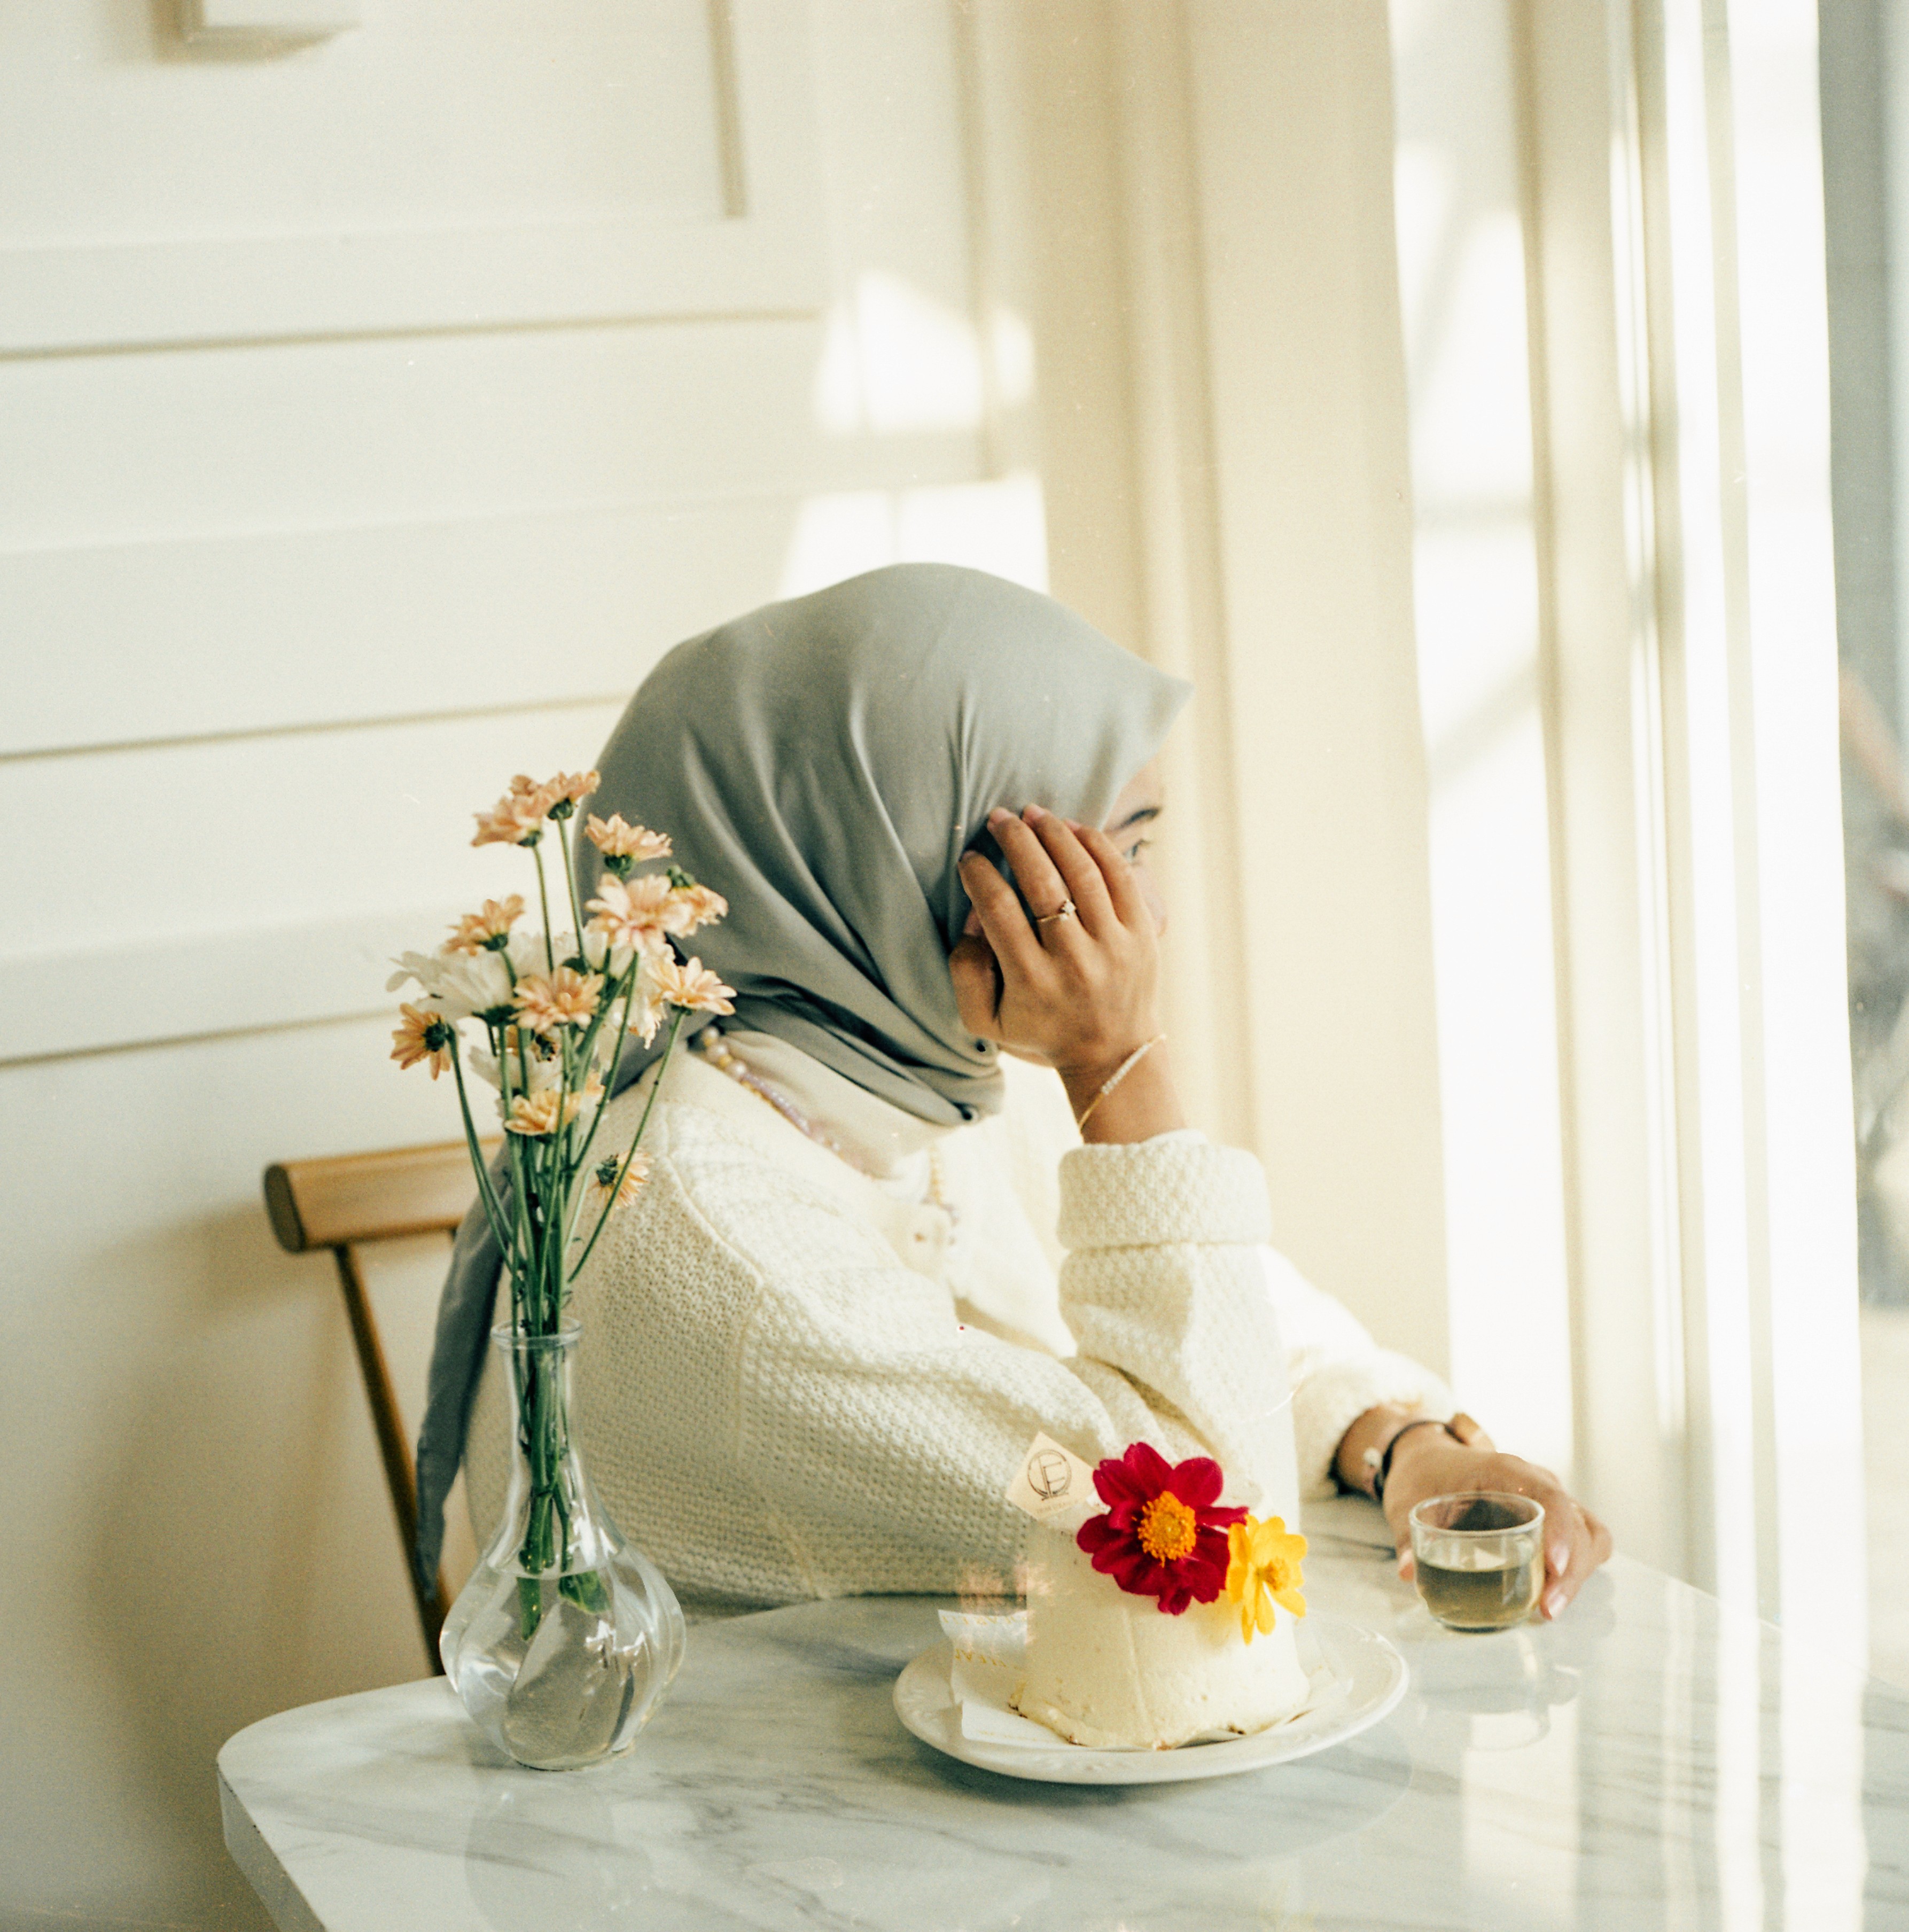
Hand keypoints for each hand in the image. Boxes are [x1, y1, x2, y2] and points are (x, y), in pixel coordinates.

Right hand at [951, 805, 1184, 1141]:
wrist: (1111, 1052)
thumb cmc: (1040, 1029)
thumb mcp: (986, 1020)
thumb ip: (965, 972)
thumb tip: (973, 920)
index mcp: (1031, 980)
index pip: (999, 908)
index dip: (979, 873)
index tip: (970, 857)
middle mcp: (1074, 961)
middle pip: (1040, 881)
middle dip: (1015, 840)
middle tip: (998, 818)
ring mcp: (1113, 945)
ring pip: (1082, 871)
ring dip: (1053, 833)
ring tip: (1033, 814)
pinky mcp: (1142, 933)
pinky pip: (1119, 875)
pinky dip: (1095, 844)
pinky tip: (1072, 827)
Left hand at [1379, 1421, 1612, 1620]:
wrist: (1425, 1458)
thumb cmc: (1422, 1476)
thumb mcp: (1407, 1502)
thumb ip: (1409, 1537)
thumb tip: (1409, 1572)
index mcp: (1505, 1470)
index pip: (1550, 1495)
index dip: (1560, 1531)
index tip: (1553, 1567)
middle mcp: (1535, 1482)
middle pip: (1576, 1523)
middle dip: (1571, 1570)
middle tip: (1546, 1609)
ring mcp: (1546, 1499)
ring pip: (1588, 1533)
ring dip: (1579, 1572)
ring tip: (1549, 1607)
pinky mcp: (1549, 1518)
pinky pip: (1583, 1539)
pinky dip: (1578, 1567)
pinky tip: (1553, 1593)